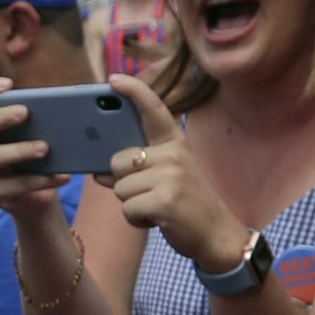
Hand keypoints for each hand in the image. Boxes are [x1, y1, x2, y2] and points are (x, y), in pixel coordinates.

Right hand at [0, 76, 68, 226]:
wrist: (37, 198)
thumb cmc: (34, 160)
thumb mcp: (34, 136)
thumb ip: (37, 121)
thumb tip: (59, 106)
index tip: (8, 83)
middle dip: (2, 117)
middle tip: (25, 112)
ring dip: (20, 150)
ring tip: (45, 148)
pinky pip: (15, 186)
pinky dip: (41, 180)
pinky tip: (61, 175)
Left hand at [104, 74, 245, 265]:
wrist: (217, 235)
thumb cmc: (186, 204)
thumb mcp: (168, 177)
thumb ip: (136, 168)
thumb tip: (97, 172)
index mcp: (174, 143)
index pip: (153, 109)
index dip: (133, 91)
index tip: (114, 79)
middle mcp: (174, 154)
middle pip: (117, 161)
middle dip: (124, 183)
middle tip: (151, 194)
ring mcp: (171, 176)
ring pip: (120, 188)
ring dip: (131, 205)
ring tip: (157, 208)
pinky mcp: (165, 200)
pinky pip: (127, 208)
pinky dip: (136, 220)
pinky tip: (156, 220)